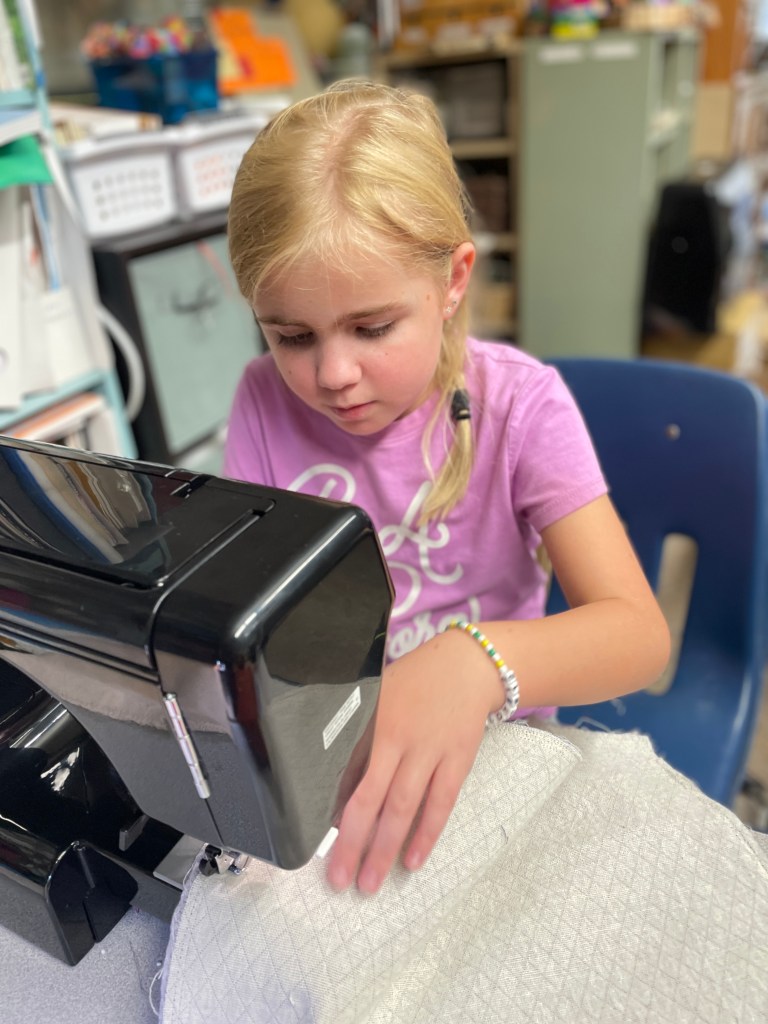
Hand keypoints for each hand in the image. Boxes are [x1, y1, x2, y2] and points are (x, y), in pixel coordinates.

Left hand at [326, 630, 499, 893]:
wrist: (468, 666)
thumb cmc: (415, 682)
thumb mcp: (378, 700)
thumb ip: (359, 742)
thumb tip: (339, 793)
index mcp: (373, 723)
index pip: (346, 774)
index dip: (332, 811)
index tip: (318, 844)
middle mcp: (399, 739)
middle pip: (372, 798)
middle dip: (353, 842)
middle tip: (338, 880)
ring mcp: (431, 751)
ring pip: (404, 807)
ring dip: (386, 847)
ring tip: (370, 883)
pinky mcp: (458, 760)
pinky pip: (441, 804)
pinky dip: (426, 834)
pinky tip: (413, 860)